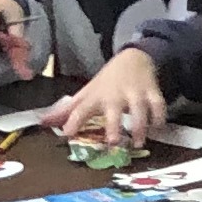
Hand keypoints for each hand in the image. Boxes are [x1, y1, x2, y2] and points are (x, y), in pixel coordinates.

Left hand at [51, 49, 169, 146]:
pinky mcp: (152, 93)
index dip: (73, 120)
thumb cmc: (107, 81)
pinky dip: (159, 118)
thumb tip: (42, 122)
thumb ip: (67, 110)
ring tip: (139, 143)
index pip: (81, 108)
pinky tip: (157, 130)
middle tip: (113, 143)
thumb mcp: (87, 93)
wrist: (134, 58)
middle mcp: (115, 96)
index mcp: (96, 97)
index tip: (67, 134)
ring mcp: (135, 94)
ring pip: (139, 110)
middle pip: (114, 111)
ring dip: (140, 126)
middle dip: (114, 126)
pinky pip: (158, 106)